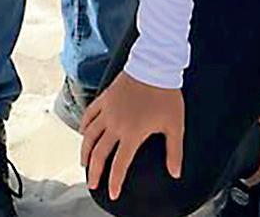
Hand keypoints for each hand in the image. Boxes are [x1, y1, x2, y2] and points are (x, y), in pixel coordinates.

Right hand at [80, 74, 182, 200]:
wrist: (155, 66)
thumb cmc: (166, 96)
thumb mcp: (175, 126)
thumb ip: (174, 152)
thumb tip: (175, 173)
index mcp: (132, 134)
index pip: (119, 164)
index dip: (114, 181)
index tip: (112, 193)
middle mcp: (115, 125)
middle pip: (98, 153)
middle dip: (94, 171)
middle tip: (92, 183)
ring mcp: (108, 111)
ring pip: (89, 135)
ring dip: (85, 151)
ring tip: (84, 162)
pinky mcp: (105, 98)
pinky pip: (89, 114)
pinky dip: (84, 125)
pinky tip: (83, 132)